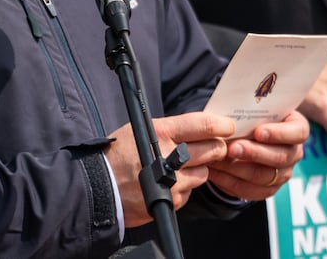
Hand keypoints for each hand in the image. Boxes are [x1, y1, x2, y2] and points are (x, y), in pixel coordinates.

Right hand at [105, 112, 233, 227]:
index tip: (228, 126)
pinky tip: (168, 183)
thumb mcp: (140, 130)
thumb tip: (201, 127)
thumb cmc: (117, 155)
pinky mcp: (170, 201)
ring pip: (204, 173)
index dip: (222, 125)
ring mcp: (171, 181)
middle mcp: (168, 156)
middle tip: (213, 147)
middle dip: (217, 148)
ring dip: (199, 170)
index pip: (203, 125)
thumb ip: (172, 129)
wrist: (97, 187)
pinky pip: (190, 192)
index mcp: (161, 132)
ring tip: (180, 167)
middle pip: (213, 150)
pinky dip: (184, 188)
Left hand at [205, 111, 309, 200]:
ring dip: (238, 168)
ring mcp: (283, 173)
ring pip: (264, 176)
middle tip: (233, 148)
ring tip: (219, 159)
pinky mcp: (268, 189)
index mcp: (297, 129)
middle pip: (281, 157)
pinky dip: (229, 181)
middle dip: (254, 153)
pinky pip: (249, 190)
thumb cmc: (254, 118)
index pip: (299, 132)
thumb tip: (234, 112)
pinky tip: (215, 172)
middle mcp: (294, 153)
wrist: (248, 136)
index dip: (280, 134)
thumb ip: (252, 111)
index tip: (258, 132)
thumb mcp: (257, 110)